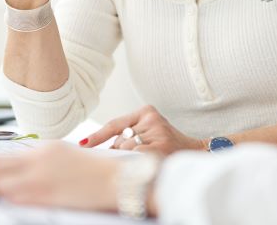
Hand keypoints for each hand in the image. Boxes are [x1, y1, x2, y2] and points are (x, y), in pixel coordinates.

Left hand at [0, 141, 119, 210]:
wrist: (115, 180)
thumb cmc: (94, 172)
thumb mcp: (65, 155)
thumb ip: (41, 161)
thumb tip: (18, 171)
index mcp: (44, 148)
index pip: (1, 157)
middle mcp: (38, 160)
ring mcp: (40, 178)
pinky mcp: (45, 196)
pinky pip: (15, 199)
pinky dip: (10, 202)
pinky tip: (14, 205)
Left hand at [82, 105, 204, 154]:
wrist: (194, 153)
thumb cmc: (166, 144)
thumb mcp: (148, 131)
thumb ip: (127, 136)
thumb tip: (100, 149)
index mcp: (147, 111)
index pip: (115, 124)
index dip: (97, 136)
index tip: (82, 144)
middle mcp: (152, 120)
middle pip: (119, 141)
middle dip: (120, 153)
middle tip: (135, 158)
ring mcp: (157, 133)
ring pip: (126, 150)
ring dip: (129, 160)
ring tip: (145, 160)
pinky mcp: (161, 147)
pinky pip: (135, 158)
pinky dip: (135, 164)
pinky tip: (144, 164)